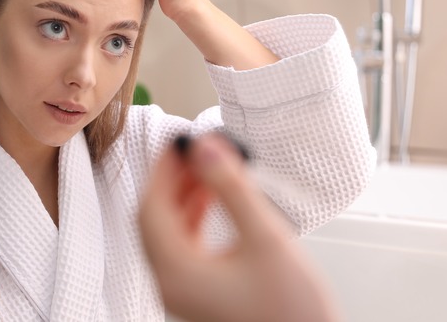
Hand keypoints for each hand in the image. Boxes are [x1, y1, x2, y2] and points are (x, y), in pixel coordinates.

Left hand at [139, 134, 339, 321]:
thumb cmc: (293, 311)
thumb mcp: (265, 238)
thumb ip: (232, 189)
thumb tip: (206, 149)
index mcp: (177, 274)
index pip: (153, 208)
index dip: (163, 169)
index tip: (179, 142)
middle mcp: (171, 285)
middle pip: (156, 219)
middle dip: (173, 180)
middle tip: (194, 150)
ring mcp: (183, 291)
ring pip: (169, 232)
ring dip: (183, 196)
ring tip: (206, 168)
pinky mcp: (199, 292)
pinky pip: (183, 246)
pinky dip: (192, 217)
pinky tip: (211, 198)